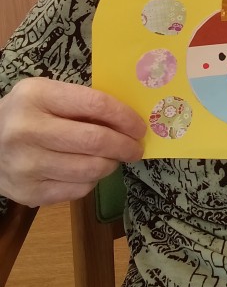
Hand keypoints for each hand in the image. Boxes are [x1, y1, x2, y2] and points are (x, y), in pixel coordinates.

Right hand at [0, 77, 145, 206]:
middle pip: (95, 141)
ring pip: (90, 170)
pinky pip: (78, 190)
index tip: (140, 126)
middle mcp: (27, 130)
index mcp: (37, 96)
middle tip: (136, 147)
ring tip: (114, 158)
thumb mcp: (48, 94)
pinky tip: (89, 171)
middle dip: (125, 145)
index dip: (125, 117)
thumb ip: (83, 102)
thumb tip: (128, 120)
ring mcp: (26, 165)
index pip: (95, 104)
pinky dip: (92, 181)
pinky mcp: (28, 192)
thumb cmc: (27, 113)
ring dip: (111, 164)